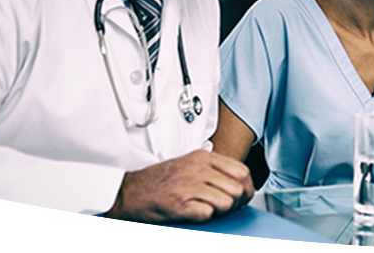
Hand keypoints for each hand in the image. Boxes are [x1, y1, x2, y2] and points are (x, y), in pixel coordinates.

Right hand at [104, 150, 254, 222]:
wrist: (127, 192)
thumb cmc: (158, 181)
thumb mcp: (189, 165)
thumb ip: (213, 170)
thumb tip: (240, 183)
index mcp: (203, 157)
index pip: (242, 171)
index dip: (246, 187)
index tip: (241, 196)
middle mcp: (197, 169)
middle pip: (238, 187)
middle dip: (237, 202)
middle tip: (226, 207)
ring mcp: (188, 185)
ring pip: (227, 201)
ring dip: (222, 210)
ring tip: (210, 210)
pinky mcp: (179, 204)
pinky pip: (208, 213)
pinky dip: (206, 217)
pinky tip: (196, 213)